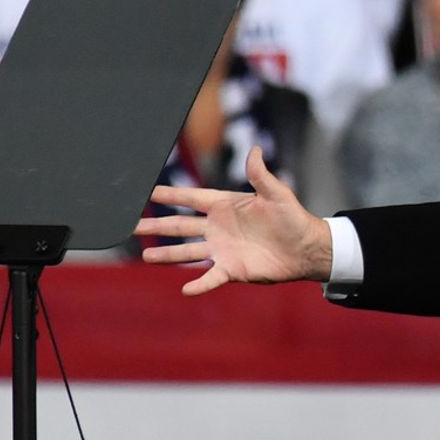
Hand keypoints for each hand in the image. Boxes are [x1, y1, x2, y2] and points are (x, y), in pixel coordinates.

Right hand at [134, 146, 333, 294]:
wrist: (307, 248)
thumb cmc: (293, 218)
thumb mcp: (276, 194)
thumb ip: (261, 175)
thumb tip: (256, 150)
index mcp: (226, 206)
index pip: (192, 199)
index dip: (171, 195)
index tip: (148, 192)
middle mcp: (219, 228)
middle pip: (181, 226)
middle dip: (157, 225)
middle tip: (132, 225)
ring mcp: (223, 249)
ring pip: (188, 251)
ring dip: (168, 254)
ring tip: (146, 255)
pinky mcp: (233, 269)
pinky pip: (211, 277)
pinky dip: (199, 284)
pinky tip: (185, 290)